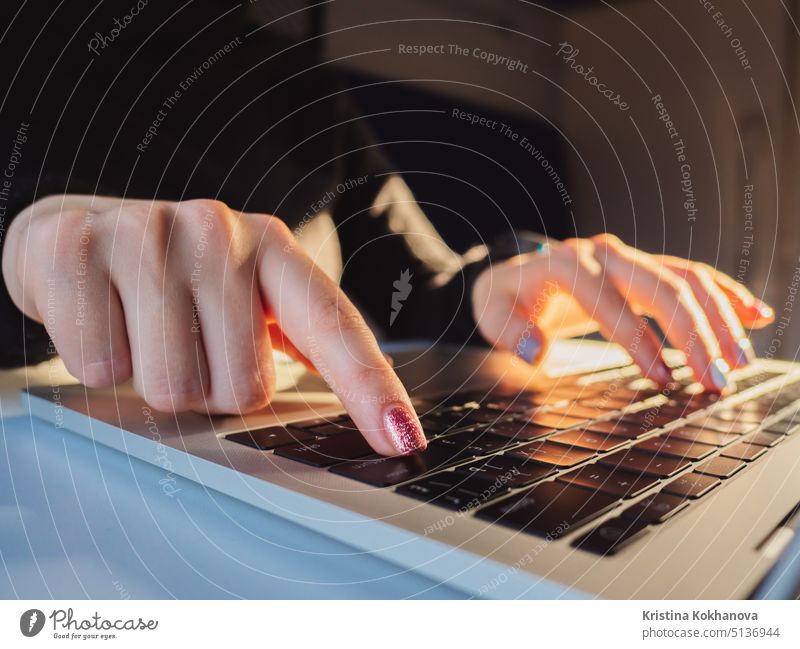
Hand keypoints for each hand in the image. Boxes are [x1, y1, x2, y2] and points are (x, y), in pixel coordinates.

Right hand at [2, 195, 426, 455]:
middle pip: (242, 388)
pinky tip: (101, 320)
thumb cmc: (173, 281)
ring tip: (142, 333)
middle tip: (185, 345)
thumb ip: (291, 345)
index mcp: (273, 251)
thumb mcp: (240, 299)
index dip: (371, 386)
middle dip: (210, 389)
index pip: (333, 325)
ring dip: (155, 379)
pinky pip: (100, 365)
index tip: (404, 437)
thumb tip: (354, 411)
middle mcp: (219, 232)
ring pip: (172, 386)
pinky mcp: (78, 245)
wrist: (77, 233)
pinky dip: (98, 363)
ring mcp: (149, 233)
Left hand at [471, 234, 774, 391]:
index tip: (662, 378)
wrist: (520, 273)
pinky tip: (754, 316)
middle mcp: (604, 254)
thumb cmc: (509, 296)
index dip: (638, 341)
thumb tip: (537, 351)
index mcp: (565, 264)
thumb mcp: (492, 311)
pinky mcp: (645, 266)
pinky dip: (724, 294)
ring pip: (686, 279)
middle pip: (661, 287)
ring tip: (741, 360)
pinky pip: (692, 274)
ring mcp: (629, 257)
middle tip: (718, 378)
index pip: (610, 301)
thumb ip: (510, 331)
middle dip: (695, 334)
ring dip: (719, 319)